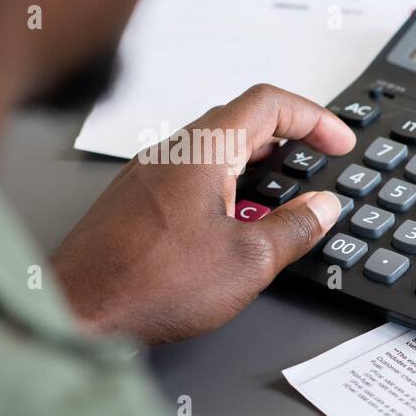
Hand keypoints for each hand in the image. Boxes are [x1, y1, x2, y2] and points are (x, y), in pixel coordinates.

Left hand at [54, 84, 353, 344]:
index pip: (268, 103)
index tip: (338, 140)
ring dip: (259, 161)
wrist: (77, 312)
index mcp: (202, 152)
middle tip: (320, 158)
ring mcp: (150, 174)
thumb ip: (294, 227)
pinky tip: (240, 220)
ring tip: (287, 193)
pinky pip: (194, 173)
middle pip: (242, 119)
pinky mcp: (138, 200)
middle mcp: (171, 152)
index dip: (313, 117)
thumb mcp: (249, 261)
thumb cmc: (149, 285)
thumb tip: (321, 208)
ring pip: (216, 147)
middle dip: (290, 135)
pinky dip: (229, 182)